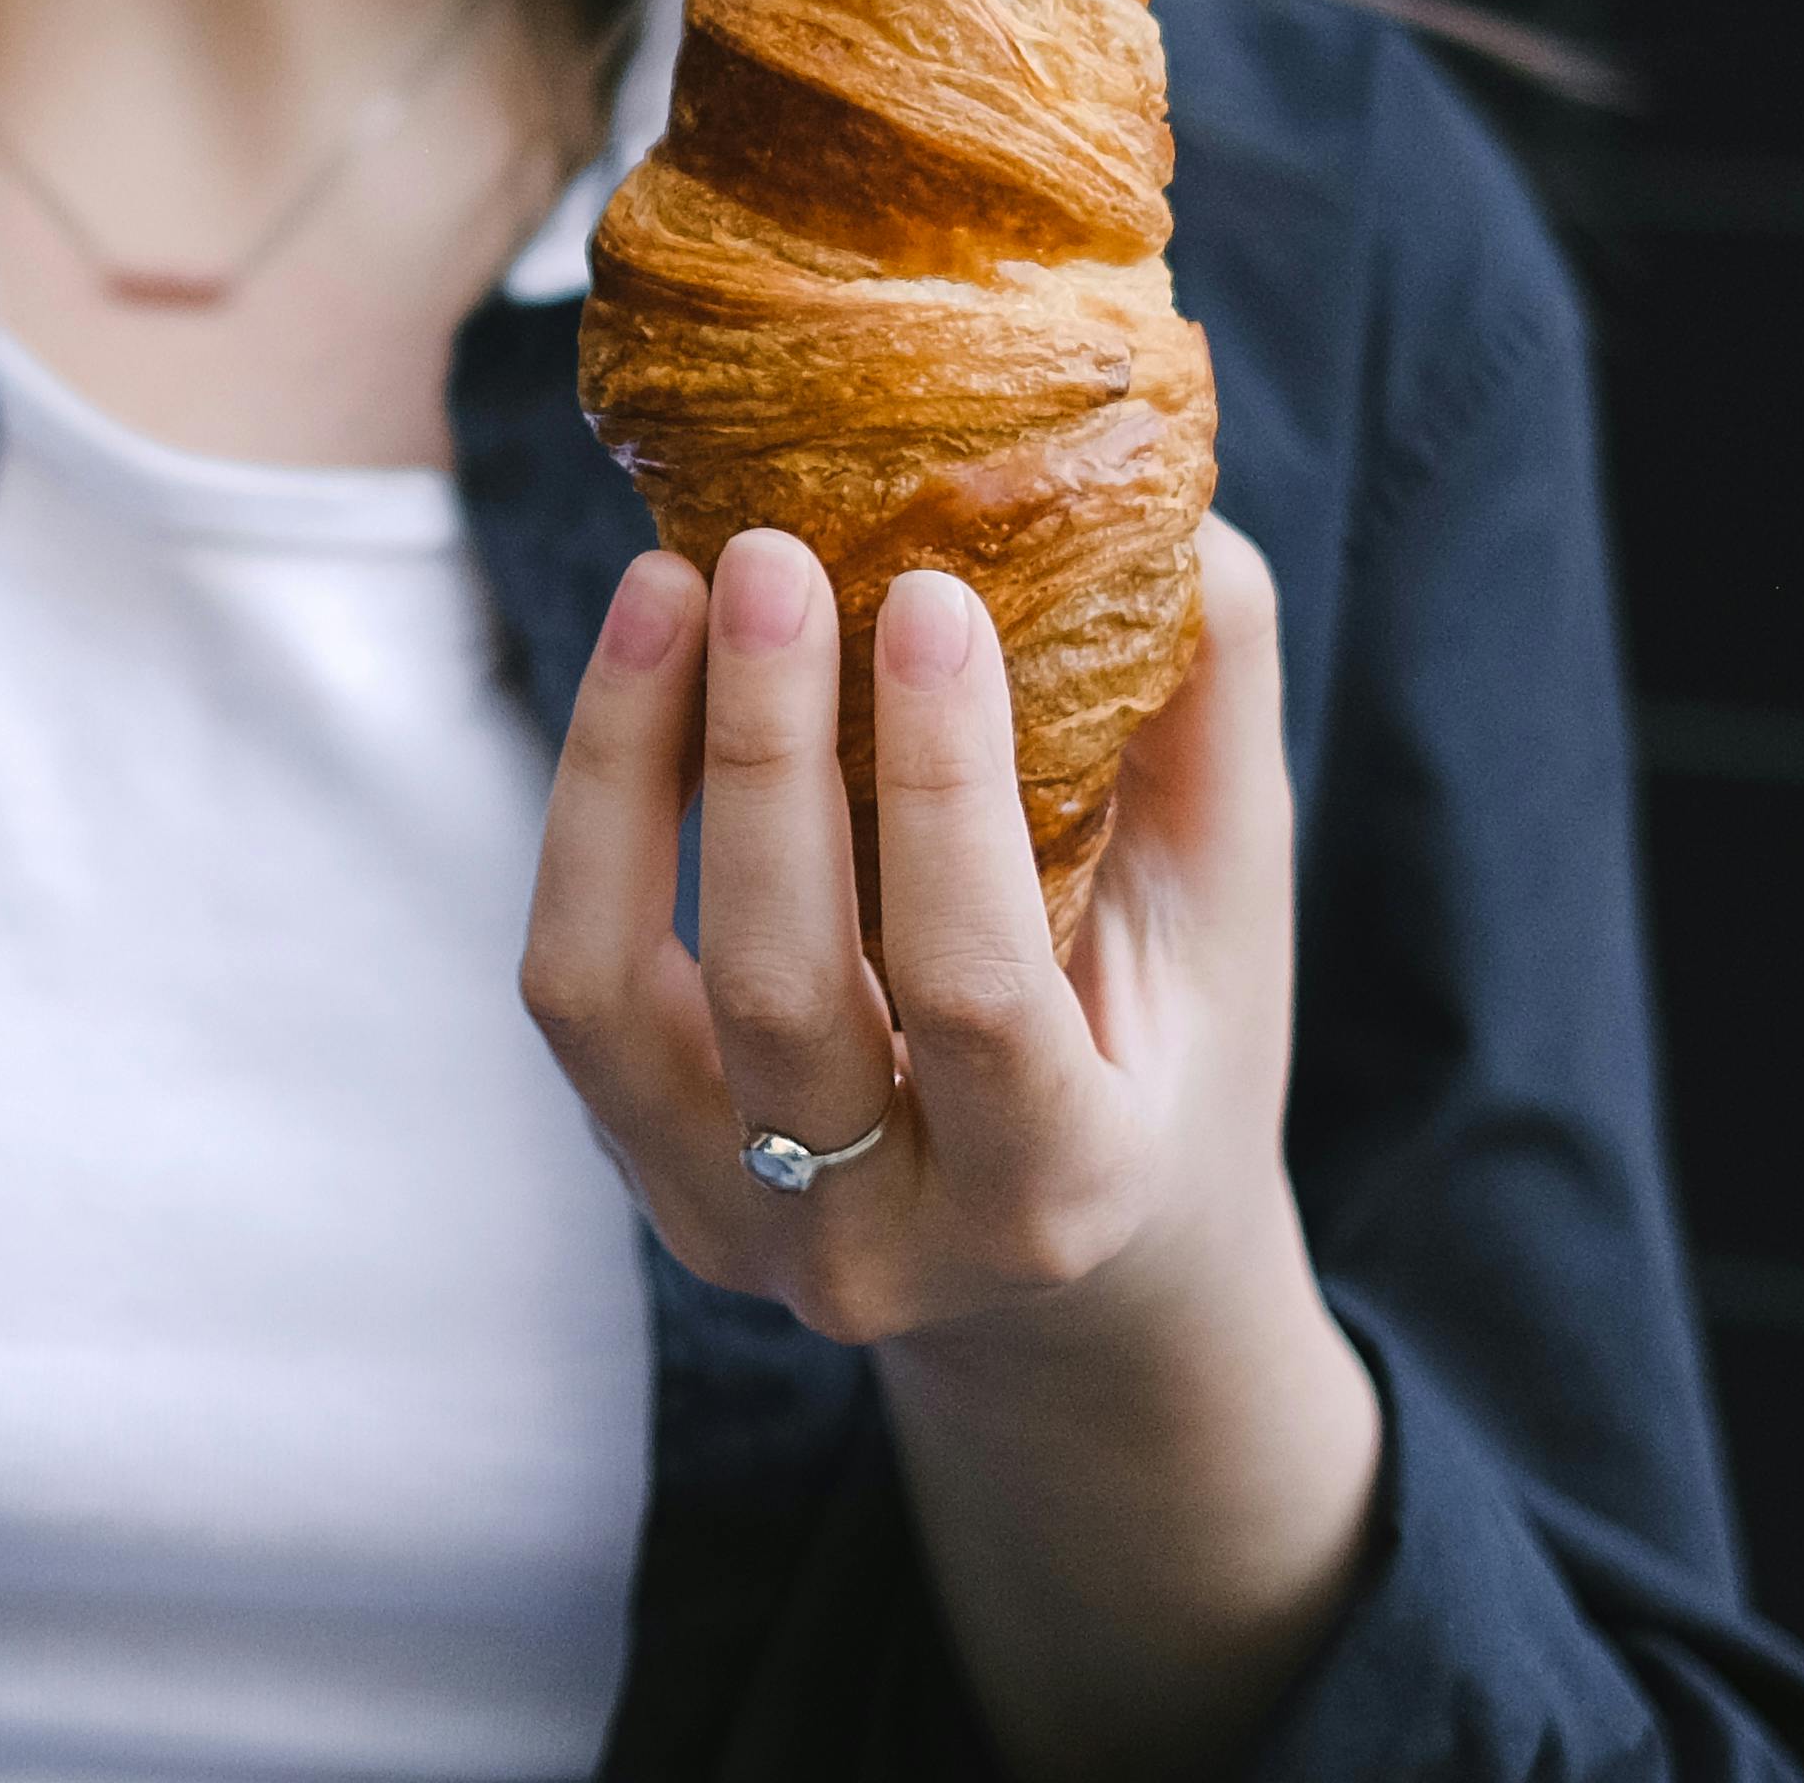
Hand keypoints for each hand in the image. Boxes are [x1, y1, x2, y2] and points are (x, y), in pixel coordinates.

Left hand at [523, 519, 1377, 1770]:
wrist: (1074, 1294)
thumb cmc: (1167, 1058)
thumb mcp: (1228, 917)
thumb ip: (1204, 720)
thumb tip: (1156, 509)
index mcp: (1062, 1191)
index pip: (976, 993)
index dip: (944, 788)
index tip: (931, 597)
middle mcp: (882, 1245)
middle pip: (782, 984)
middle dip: (763, 751)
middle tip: (770, 554)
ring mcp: (738, 1227)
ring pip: (616, 993)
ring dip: (628, 765)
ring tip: (668, 581)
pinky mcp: (645, 1174)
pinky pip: (575, 985)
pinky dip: (592, 814)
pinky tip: (641, 670)